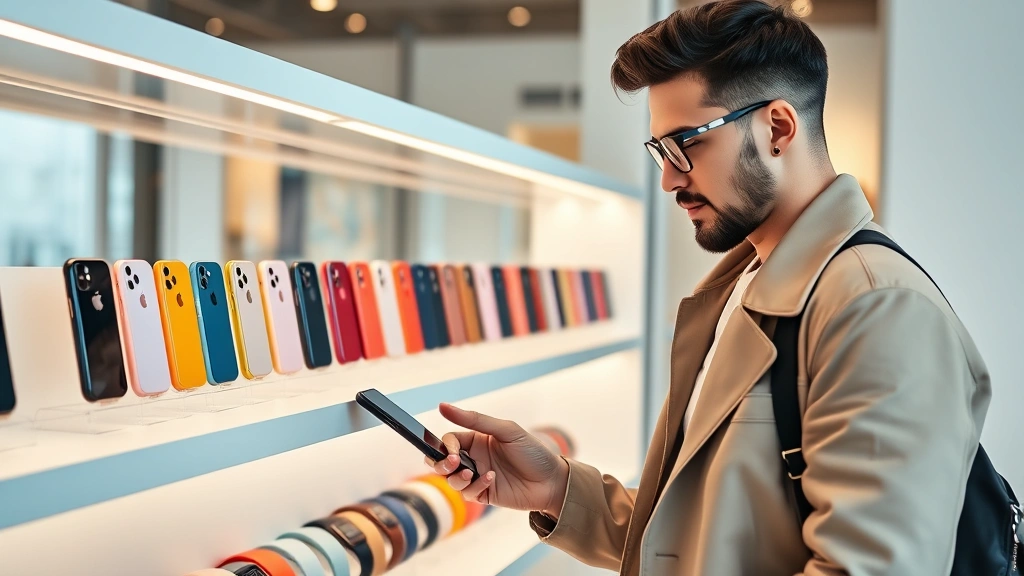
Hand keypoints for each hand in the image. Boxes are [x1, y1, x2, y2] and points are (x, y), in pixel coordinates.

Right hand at [426, 403, 569, 516]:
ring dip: (456, 477)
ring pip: (452, 480)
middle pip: (442, 462)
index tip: (452, 451)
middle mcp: (475, 458)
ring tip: (471, 473)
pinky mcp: (484, 494)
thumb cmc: (533, 452)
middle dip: (440, 463)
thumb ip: (474, 419)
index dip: (445, 446)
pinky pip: (468, 493)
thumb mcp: (506, 430)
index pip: (449, 441)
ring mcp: (479, 477)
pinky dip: (475, 486)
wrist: (552, 481)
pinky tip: (491, 479)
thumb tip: (442, 406)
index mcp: (477, 439)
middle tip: (452, 462)